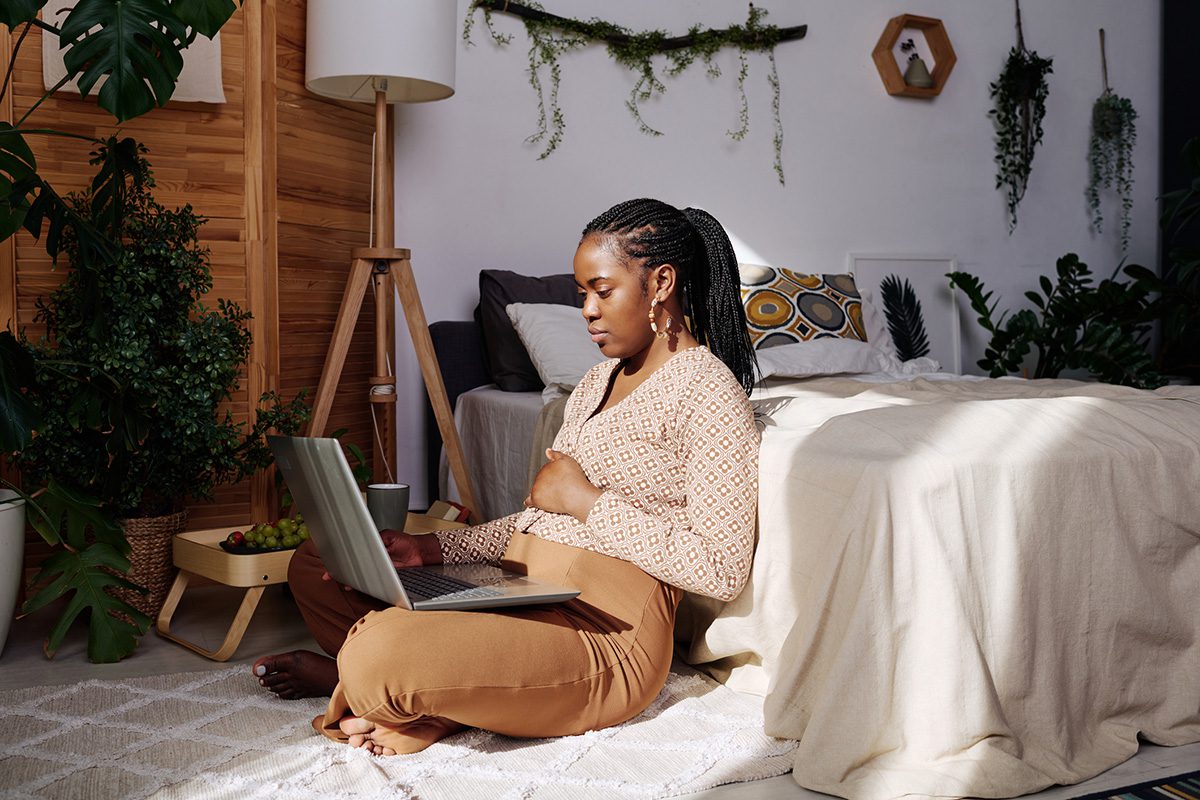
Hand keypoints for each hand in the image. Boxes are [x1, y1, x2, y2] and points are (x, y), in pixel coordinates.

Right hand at [320, 530, 443, 588]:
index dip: (340, 559)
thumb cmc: (405, 542)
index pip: (352, 554)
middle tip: (330, 575)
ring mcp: (378, 571)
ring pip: (360, 578)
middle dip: (341, 572)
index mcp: (371, 549)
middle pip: (353, 568)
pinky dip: (364, 586)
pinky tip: (358, 586)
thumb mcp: (388, 536)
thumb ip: (377, 539)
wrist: (420, 553)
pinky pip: (372, 584)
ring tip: (343, 582)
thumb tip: (366, 542)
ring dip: (350, 580)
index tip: (331, 562)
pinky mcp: (385, 580)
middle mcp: (372, 561)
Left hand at [526, 449, 601, 522]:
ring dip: (542, 491)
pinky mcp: (536, 499)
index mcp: (546, 467)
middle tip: (561, 488)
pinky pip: (529, 501)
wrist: (575, 494)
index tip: (562, 479)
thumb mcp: (567, 460)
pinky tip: (529, 503)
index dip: (555, 476)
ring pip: (537, 489)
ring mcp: (536, 488)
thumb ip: (556, 454)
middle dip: (549, 483)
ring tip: (554, 495)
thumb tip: (547, 450)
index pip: (547, 471)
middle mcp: (539, 476)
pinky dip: (530, 502)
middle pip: (542, 480)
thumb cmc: (573, 478)